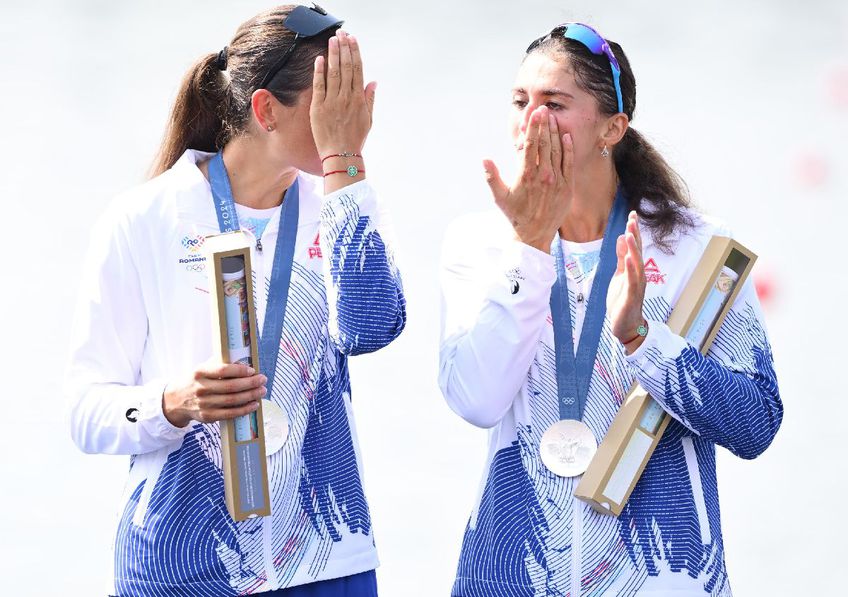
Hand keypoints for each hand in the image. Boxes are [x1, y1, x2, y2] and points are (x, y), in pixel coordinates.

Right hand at [162, 361, 265, 426]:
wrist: (176, 400)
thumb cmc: (195, 381)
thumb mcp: (202, 368)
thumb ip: (219, 364)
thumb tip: (243, 359)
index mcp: (200, 372)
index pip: (223, 370)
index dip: (240, 370)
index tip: (252, 370)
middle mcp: (201, 388)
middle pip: (231, 387)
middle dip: (250, 383)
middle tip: (263, 380)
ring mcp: (203, 404)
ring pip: (232, 401)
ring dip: (250, 396)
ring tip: (261, 391)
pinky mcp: (207, 416)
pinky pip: (229, 414)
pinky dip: (244, 409)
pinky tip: (253, 404)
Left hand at [310, 30, 375, 158]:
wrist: (341, 155)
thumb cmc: (355, 139)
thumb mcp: (368, 120)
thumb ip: (370, 99)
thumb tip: (374, 82)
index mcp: (359, 99)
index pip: (358, 70)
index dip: (355, 53)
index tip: (353, 40)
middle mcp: (347, 98)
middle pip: (346, 67)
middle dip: (344, 48)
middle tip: (342, 34)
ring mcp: (333, 102)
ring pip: (334, 73)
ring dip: (333, 54)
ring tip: (332, 40)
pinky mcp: (319, 108)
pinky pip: (319, 86)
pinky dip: (319, 71)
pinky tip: (320, 59)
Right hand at [483, 106, 572, 252]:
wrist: (534, 235)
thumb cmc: (515, 215)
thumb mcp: (500, 197)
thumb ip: (491, 177)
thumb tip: (484, 159)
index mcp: (526, 175)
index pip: (531, 145)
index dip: (533, 127)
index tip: (535, 113)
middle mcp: (543, 176)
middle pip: (545, 144)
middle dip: (545, 125)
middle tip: (545, 109)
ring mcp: (557, 181)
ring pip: (557, 151)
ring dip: (555, 133)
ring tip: (554, 118)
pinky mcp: (567, 187)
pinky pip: (569, 164)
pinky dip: (568, 149)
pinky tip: (566, 137)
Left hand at [607, 212, 646, 353]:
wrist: (625, 326)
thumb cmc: (623, 300)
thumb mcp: (619, 275)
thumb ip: (621, 258)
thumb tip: (621, 238)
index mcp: (634, 269)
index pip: (635, 246)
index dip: (634, 230)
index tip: (632, 214)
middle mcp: (638, 275)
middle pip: (637, 252)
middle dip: (635, 235)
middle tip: (632, 218)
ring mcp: (636, 285)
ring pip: (636, 264)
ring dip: (634, 249)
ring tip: (630, 234)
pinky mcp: (631, 296)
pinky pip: (632, 281)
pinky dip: (631, 269)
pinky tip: (628, 259)